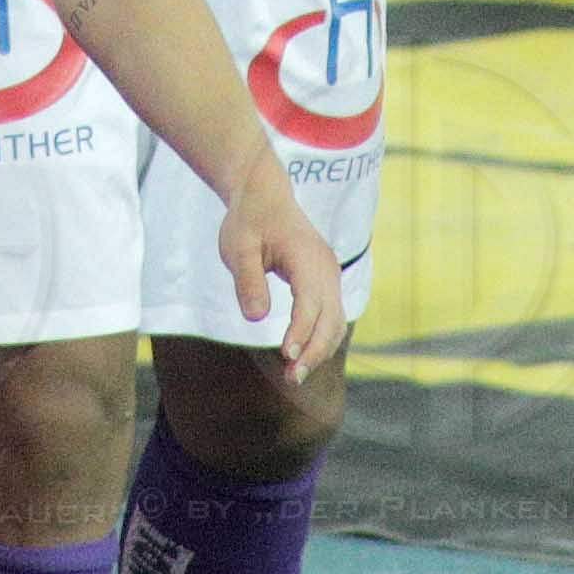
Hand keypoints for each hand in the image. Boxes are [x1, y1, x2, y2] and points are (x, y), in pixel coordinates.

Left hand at [217, 151, 350, 383]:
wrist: (264, 194)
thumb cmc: (249, 219)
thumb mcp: (238, 246)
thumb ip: (247, 279)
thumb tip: (255, 318)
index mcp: (306, 257)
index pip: (310, 303)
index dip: (301, 332)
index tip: (287, 356)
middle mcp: (326, 269)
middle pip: (330, 319)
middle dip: (314, 352)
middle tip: (292, 379)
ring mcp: (330, 276)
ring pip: (335, 322)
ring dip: (319, 350)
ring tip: (295, 375)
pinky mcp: (326, 282)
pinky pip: (331, 316)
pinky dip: (321, 338)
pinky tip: (303, 357)